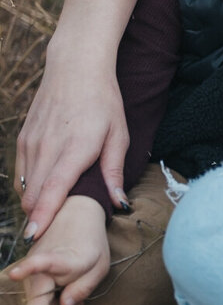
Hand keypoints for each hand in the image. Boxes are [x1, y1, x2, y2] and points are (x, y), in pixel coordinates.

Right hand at [6, 197, 110, 304]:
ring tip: (73, 292)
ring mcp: (32, 261)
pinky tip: (64, 289)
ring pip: (38, 295)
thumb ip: (83, 288)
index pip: (46, 262)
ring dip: (54, 300)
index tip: (15, 274)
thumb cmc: (92, 243)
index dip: (30, 268)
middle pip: (38, 297)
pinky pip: (37, 288)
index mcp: (66, 257)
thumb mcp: (100, 267)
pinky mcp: (29, 263)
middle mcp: (43, 258)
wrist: (78, 213)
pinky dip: (50, 293)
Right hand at [17, 46, 129, 237]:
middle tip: (54, 235)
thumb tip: (119, 204)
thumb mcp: (119, 135)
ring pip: (24, 187)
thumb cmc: (104, 102)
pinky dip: (29, 187)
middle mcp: (47, 148)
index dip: (43, 216)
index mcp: (74, 149)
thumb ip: (114, 172)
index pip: (52, 190)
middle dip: (39, 217)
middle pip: (33, 195)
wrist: (75, 67)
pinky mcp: (23, 139)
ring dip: (34, 204)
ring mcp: (31, 143)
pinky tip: (43, 192)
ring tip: (50, 216)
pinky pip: (21, 173)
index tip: (36, 237)